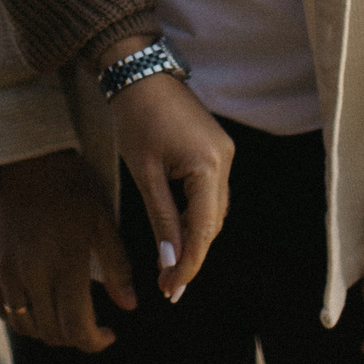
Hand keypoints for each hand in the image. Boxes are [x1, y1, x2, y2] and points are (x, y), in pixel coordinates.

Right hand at [0, 150, 126, 350]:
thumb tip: (128, 307)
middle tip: (89, 327)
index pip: (78, 328)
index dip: (95, 342)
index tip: (109, 335)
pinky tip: (35, 307)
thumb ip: (118, 267)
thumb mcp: (103, 219)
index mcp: (66, 263)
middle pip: (52, 332)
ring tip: (63, 319)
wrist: (20, 154)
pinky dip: (18, 316)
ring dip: (47, 331)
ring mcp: (4, 270)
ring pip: (24, 324)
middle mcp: (31, 273)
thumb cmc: (70, 183)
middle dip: (74, 338)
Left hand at [106, 68, 232, 300]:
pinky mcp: (217, 150)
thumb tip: (169, 261)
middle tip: (168, 286)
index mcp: (208, 166)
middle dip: (191, 256)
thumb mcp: (144, 173)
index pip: (203, 229)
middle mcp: (226, 161)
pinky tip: (178, 233)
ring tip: (170, 266)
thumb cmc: (137, 118)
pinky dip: (196, 216)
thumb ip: (161, 219)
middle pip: (213, 224)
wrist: (141, 73)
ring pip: (214, 211)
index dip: (189, 264)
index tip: (172, 290)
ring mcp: (225, 154)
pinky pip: (211, 194)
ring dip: (195, 238)